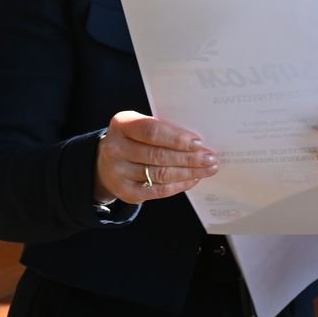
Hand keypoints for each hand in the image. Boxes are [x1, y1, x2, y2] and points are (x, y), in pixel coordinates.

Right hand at [94, 111, 218, 204]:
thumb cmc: (134, 139)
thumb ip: (163, 129)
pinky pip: (157, 190)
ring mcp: (118, 172)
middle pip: (158, 155)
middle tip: (210, 158)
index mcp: (122, 124)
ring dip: (188, 172)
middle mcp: (115, 148)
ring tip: (207, 169)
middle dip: (188, 158)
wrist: (107, 162)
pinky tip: (193, 179)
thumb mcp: (141, 126)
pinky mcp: (125, 192)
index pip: (151, 131)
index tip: (199, 143)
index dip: (176, 138)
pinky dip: (179, 185)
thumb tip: (198, 140)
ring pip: (160, 174)